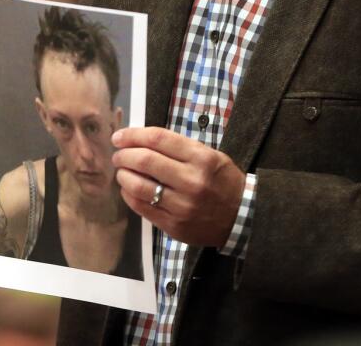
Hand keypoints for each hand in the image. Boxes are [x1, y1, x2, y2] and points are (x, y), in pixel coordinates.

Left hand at [111, 126, 245, 246]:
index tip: (119, 137)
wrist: (242, 217)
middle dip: (123, 155)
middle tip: (118, 155)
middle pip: (144, 160)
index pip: (158, 139)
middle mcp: (191, 181)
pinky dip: (129, 195)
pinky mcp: (174, 226)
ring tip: (122, 171)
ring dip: (123, 175)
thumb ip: (177, 147)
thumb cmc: (222, 180)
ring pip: (138, 186)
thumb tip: (139, 140)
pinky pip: (141, 208)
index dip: (132, 135)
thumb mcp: (209, 155)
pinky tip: (128, 188)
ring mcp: (182, 206)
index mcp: (201, 159)